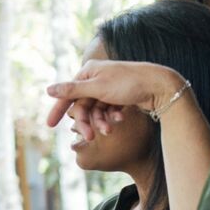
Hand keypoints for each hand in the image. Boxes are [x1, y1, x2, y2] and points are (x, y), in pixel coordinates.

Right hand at [44, 62, 185, 137]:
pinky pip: (109, 110)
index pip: (68, 93)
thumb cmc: (128, 83)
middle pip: (83, 105)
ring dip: (101, 121)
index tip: (50, 125)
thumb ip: (72, 90)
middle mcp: (96, 78)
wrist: (160, 86)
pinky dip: (113, 116)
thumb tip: (48, 90)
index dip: (58, 109)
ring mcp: (108, 87)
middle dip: (87, 122)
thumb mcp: (97, 88)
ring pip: (96, 110)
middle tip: (89, 137)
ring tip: (110, 130)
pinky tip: (121, 118)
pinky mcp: (119, 96)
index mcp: (88, 72)